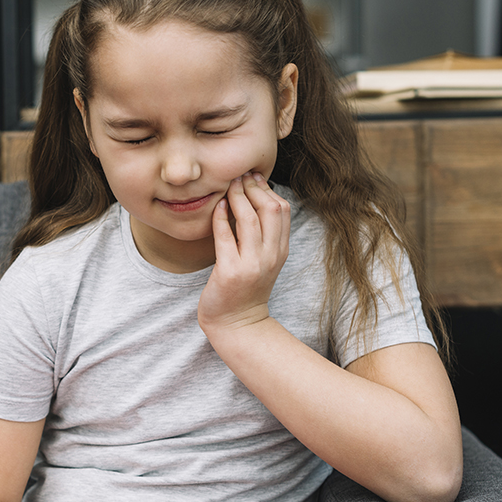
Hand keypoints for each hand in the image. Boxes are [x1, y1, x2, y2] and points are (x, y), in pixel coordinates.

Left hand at [198, 172, 290, 334]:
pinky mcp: (229, 272)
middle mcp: (270, 257)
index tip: (254, 178)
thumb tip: (257, 200)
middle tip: (240, 177)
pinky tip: (218, 206)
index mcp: (280, 252)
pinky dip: (221, 217)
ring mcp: (251, 265)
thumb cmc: (246, 289)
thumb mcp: (264, 261)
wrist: (236, 324)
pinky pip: (225, 236)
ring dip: (238, 197)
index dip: (268, 189)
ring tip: (229, 186)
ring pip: (250, 220)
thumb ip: (265, 236)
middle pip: (270, 209)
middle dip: (254, 188)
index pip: (283, 210)